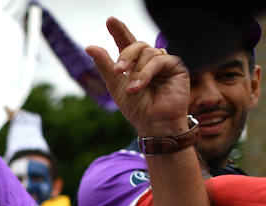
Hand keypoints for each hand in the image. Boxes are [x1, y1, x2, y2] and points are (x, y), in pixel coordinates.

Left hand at [86, 18, 189, 136]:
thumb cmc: (136, 108)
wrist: (153, 123)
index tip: (110, 20)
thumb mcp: (116, 85)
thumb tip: (89, 46)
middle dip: (126, 55)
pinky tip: (139, 86)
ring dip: (137, 72)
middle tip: (118, 70)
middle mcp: (148, 60)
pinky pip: (159, 60)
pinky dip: (146, 73)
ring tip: (132, 89)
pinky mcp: (176, 66)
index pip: (125, 41)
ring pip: (148, 52)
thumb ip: (105, 65)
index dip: (118, 30)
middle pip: (136, 44)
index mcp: (133, 63)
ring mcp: (162, 62)